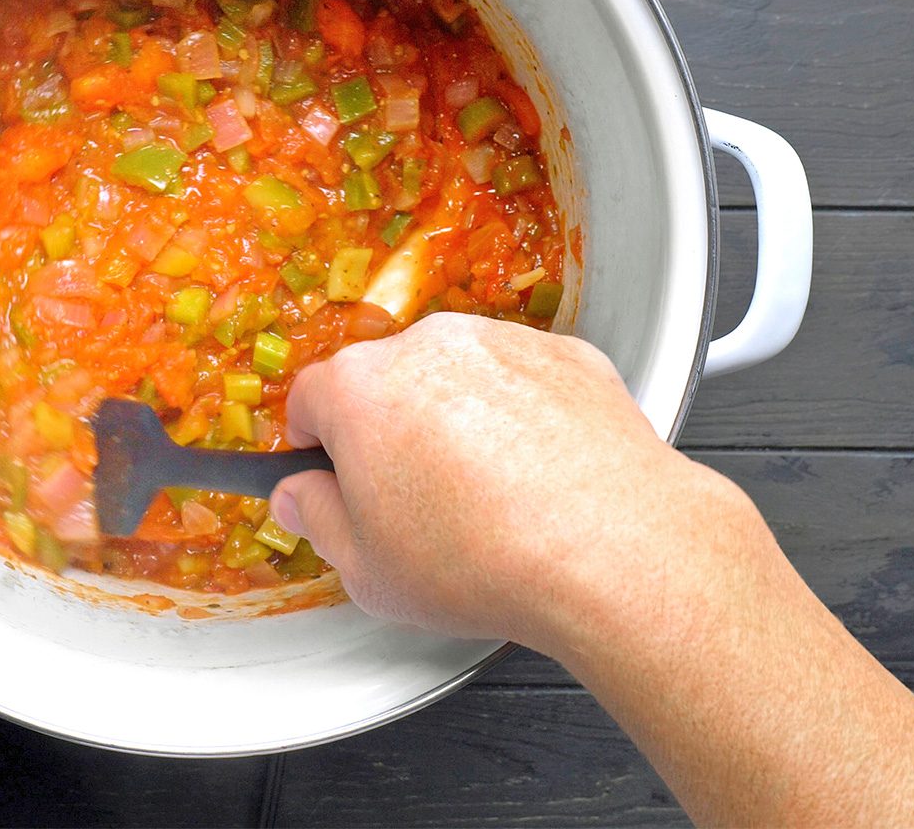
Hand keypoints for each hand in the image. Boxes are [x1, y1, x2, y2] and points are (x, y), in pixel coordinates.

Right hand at [270, 312, 747, 651]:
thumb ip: (317, 520)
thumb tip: (301, 498)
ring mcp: (501, 343)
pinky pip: (525, 381)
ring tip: (487, 496)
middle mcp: (427, 347)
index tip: (332, 479)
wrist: (612, 549)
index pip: (309, 400)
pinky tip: (537, 477)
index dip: (315, 447)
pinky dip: (523, 416)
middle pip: (385, 383)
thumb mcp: (366, 570)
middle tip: (414, 504)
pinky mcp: (567, 355)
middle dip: (390, 433)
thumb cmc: (483, 560)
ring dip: (458, 420)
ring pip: (457, 377)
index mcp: (359, 389)